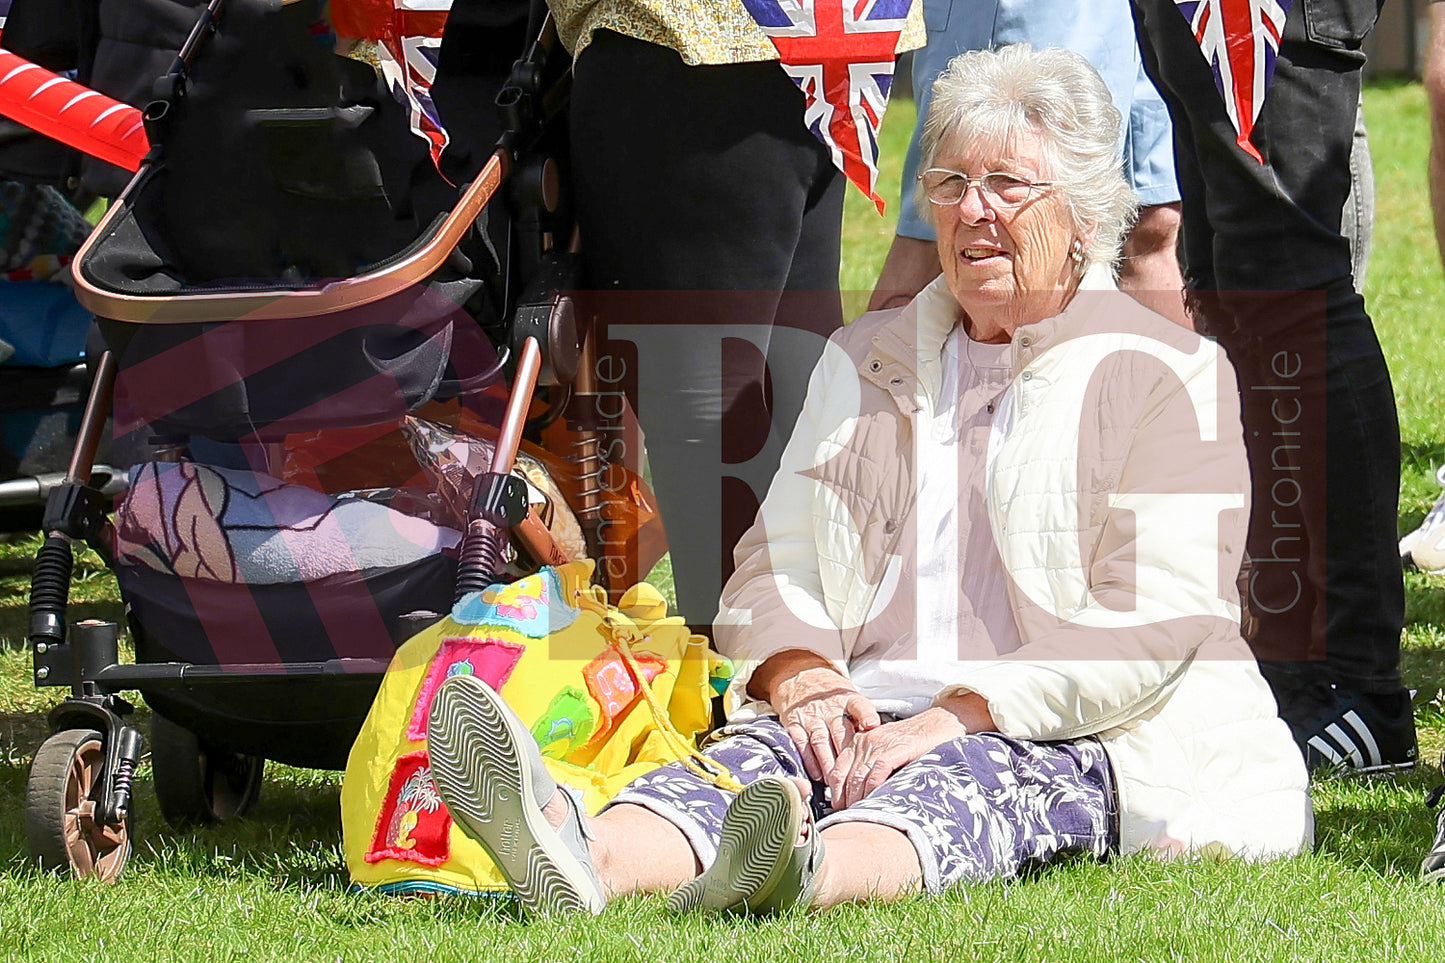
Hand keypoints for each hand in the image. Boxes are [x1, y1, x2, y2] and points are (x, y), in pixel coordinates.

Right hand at [753, 653, 880, 781]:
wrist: (802, 680)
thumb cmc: (833, 698)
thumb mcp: (850, 700)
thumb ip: (862, 721)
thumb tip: (879, 745)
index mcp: (847, 699)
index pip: (858, 705)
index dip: (866, 714)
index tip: (873, 724)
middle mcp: (828, 707)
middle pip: (839, 732)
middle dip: (846, 756)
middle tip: (853, 777)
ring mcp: (810, 716)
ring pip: (820, 741)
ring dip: (828, 763)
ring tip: (836, 781)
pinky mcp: (794, 723)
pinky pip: (801, 743)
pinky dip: (809, 761)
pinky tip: (817, 774)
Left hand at [827, 708, 966, 808]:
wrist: (941, 723)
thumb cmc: (915, 742)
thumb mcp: (886, 752)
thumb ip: (871, 768)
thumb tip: (859, 796)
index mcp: (859, 742)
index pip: (837, 770)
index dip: (835, 793)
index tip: (838, 809)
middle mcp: (865, 741)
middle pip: (844, 776)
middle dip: (844, 800)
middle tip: (845, 819)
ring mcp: (880, 743)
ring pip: (858, 775)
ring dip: (856, 799)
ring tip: (857, 816)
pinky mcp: (897, 747)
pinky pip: (878, 770)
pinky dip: (873, 788)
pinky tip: (873, 801)